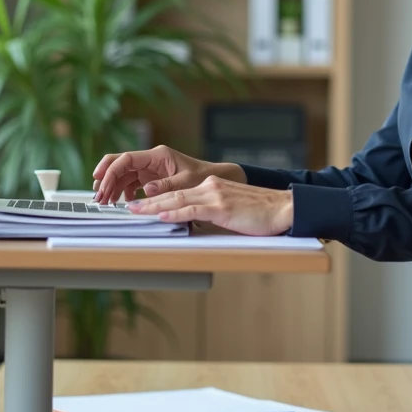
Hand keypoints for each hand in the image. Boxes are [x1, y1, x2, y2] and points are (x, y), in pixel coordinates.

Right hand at [91, 145, 243, 203]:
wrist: (212, 179)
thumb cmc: (202, 177)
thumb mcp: (187, 181)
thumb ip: (167, 185)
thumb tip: (146, 190)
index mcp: (157, 155)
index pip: (127, 159)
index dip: (110, 168)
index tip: (100, 181)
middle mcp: (150, 160)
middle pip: (120, 165)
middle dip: (106, 178)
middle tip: (98, 196)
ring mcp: (149, 169)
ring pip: (123, 175)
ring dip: (112, 188)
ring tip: (106, 202)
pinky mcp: (150, 178)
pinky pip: (131, 183)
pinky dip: (124, 192)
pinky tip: (124, 203)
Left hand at [125, 176, 293, 235]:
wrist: (282, 208)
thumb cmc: (261, 213)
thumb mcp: (231, 210)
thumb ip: (212, 213)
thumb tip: (195, 224)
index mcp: (212, 186)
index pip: (179, 193)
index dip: (158, 198)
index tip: (141, 205)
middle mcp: (210, 186)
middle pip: (172, 194)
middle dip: (148, 202)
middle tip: (129, 207)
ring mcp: (215, 195)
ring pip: (178, 200)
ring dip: (154, 206)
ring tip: (136, 211)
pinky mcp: (221, 206)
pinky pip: (193, 210)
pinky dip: (175, 213)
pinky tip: (162, 215)